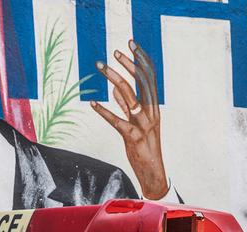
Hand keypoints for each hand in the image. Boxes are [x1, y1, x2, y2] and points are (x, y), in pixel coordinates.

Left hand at [91, 40, 168, 200]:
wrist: (153, 172)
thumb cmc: (144, 146)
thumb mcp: (137, 123)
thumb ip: (127, 106)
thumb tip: (115, 89)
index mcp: (154, 107)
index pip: (149, 77)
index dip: (140, 60)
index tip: (130, 44)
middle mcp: (151, 113)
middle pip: (142, 82)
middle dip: (128, 65)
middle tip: (114, 52)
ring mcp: (143, 125)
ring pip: (130, 97)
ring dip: (115, 80)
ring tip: (101, 67)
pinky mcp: (133, 138)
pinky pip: (117, 121)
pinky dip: (104, 112)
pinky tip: (93, 103)